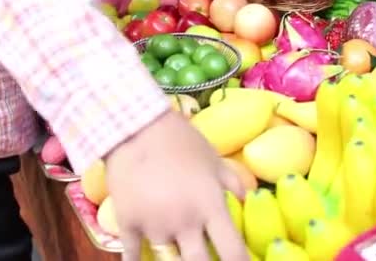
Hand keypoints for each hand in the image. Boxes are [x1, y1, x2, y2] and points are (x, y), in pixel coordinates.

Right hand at [104, 110, 247, 260]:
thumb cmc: (182, 141)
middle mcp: (185, 222)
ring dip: (174, 259)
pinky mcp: (128, 224)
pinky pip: (133, 256)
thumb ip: (232, 183)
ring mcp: (154, 225)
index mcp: (210, 206)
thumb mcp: (214, 160)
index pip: (232, 251)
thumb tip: (247, 199)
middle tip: (206, 260)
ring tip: (179, 251)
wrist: (136, 127)